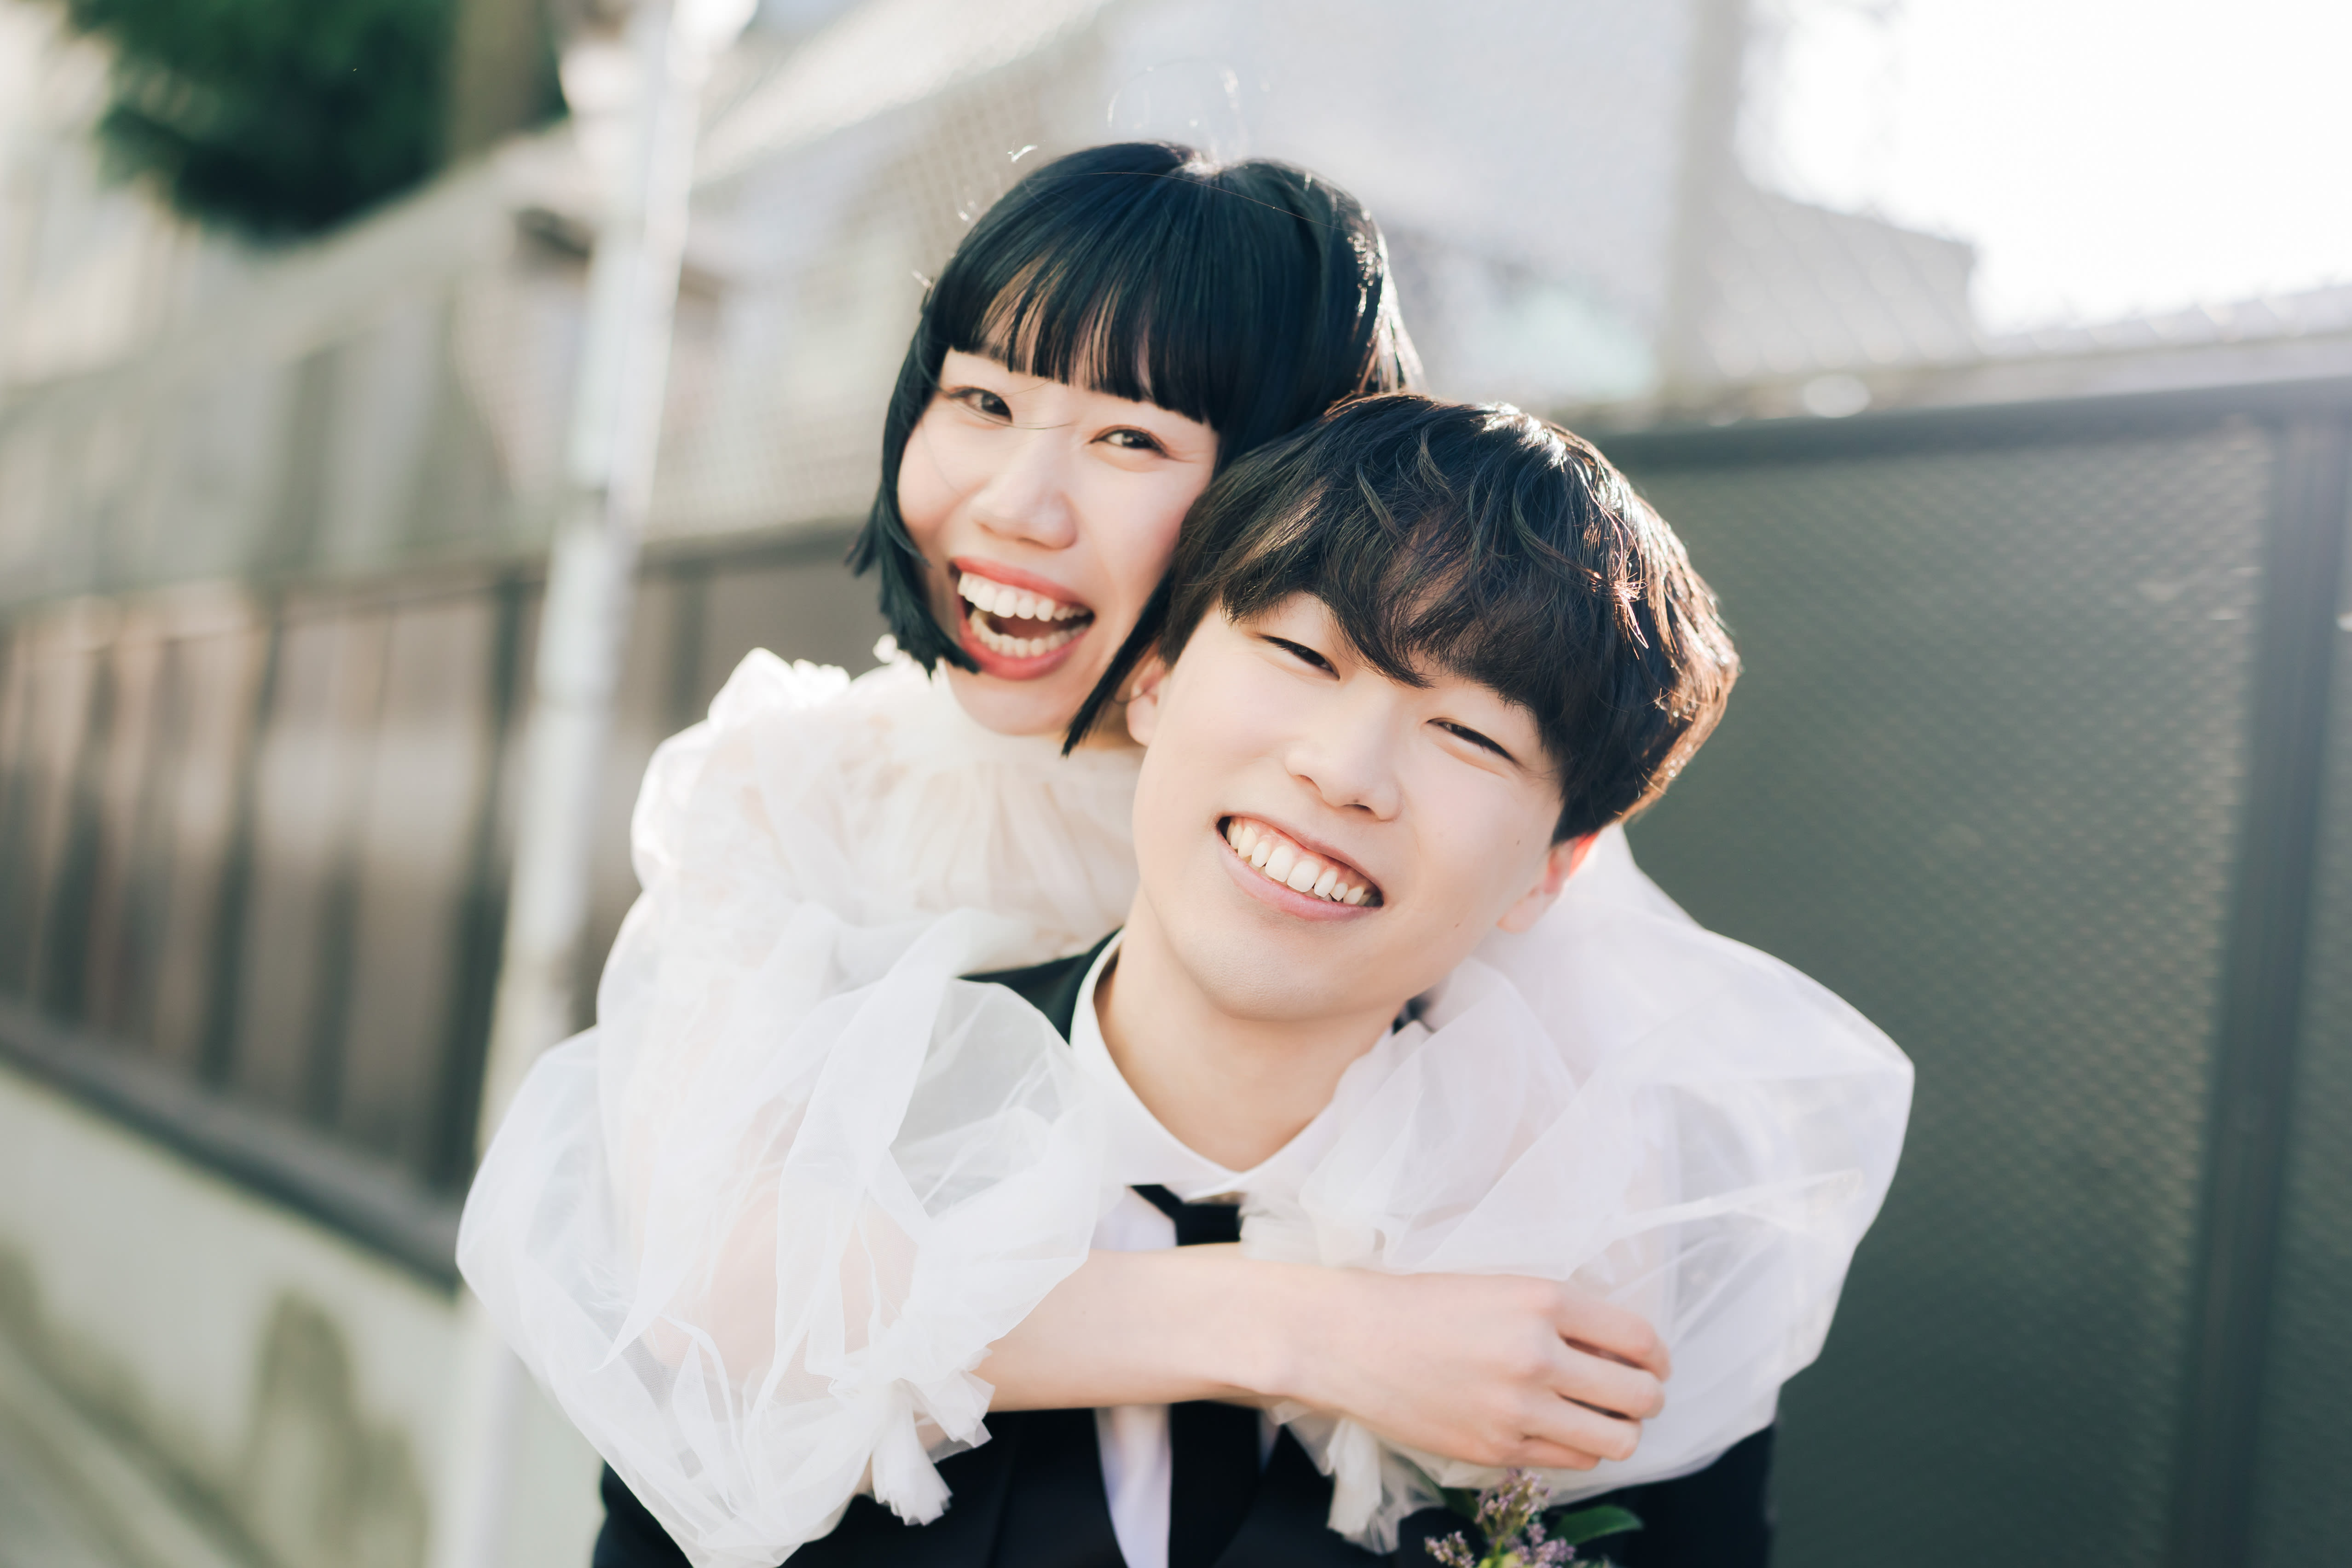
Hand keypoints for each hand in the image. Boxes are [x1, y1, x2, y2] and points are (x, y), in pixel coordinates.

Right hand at [1281, 1269, 1668, 1470]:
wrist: (1350, 1339)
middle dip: (1647, 1399)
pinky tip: (1559, 1430)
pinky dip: (1577, 1449)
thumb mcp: (1500, 1286)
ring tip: (1602, 1419)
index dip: (1658, 1358)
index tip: (1653, 1365)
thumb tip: (1619, 1351)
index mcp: (1543, 1299)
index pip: (1640, 1339)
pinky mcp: (1497, 1448)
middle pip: (1639, 1397)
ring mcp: (1518, 1407)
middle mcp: (1538, 1354)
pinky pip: (1571, 1461)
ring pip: (1616, 1441)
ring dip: (1620, 1431)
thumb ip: (1560, 1314)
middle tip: (1634, 1395)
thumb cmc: (1421, 1305)